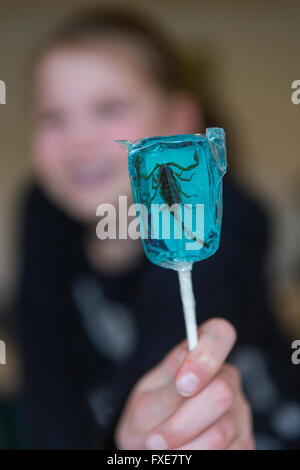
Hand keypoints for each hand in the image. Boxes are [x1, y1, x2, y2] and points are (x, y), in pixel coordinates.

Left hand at [114, 318, 253, 449]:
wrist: (151, 450)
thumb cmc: (149, 418)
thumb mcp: (148, 398)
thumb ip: (170, 380)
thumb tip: (186, 353)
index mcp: (203, 356)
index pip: (220, 334)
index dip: (205, 356)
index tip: (183, 384)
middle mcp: (228, 379)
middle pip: (220, 393)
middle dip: (181, 423)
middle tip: (154, 439)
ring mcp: (240, 412)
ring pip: (220, 433)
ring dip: (183, 448)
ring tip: (162, 451)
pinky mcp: (245, 442)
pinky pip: (226, 454)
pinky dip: (195, 458)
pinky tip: (184, 454)